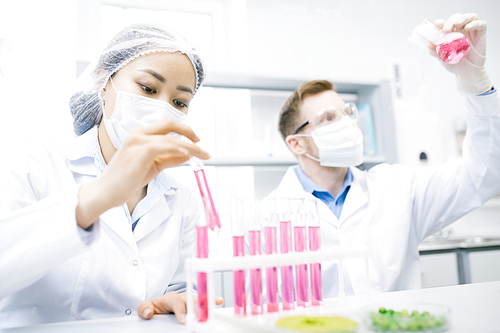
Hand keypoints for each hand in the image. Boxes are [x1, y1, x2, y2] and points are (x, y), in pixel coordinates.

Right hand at [76, 118, 210, 228]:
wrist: (106, 193)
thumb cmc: (126, 181)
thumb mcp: (152, 167)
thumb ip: (169, 159)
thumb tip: (188, 155)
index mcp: (140, 135)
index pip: (166, 125)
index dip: (184, 130)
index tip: (196, 140)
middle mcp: (138, 134)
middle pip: (170, 124)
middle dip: (189, 132)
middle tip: (202, 144)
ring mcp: (138, 142)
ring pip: (171, 139)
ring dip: (190, 146)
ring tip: (202, 154)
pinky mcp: (139, 152)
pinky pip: (164, 146)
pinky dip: (178, 149)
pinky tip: (188, 154)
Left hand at [137, 292, 223, 323]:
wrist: (161, 306)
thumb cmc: (155, 307)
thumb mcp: (146, 307)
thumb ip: (144, 309)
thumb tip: (148, 313)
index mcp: (170, 298)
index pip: (176, 302)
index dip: (180, 310)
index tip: (183, 320)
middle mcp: (182, 297)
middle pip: (190, 300)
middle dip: (195, 307)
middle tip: (199, 317)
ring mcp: (190, 301)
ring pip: (198, 300)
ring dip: (205, 303)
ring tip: (213, 308)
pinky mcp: (196, 305)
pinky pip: (204, 301)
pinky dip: (212, 300)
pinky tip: (219, 301)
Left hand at [429, 13, 491, 94]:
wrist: (466, 72)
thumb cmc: (454, 63)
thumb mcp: (441, 58)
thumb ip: (434, 50)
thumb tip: (428, 43)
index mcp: (450, 34)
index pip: (446, 23)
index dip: (441, 22)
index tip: (437, 24)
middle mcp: (460, 30)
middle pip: (457, 18)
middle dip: (451, 21)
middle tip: (446, 29)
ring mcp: (471, 31)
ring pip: (470, 17)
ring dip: (462, 18)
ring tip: (456, 24)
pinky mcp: (481, 34)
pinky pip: (481, 25)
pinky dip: (475, 23)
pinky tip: (468, 27)